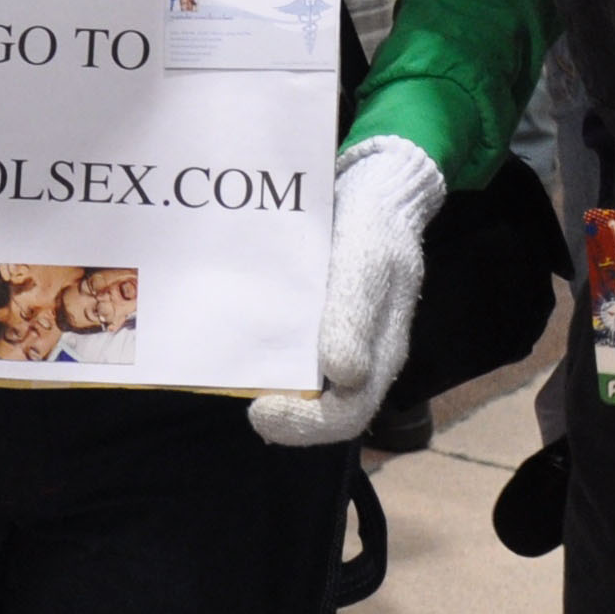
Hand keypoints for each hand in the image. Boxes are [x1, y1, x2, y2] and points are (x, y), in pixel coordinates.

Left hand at [251, 136, 444, 447]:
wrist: (369, 188)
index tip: (261, 410)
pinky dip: (265, 354)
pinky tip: (238, 340)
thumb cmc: (374, 223)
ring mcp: (337, 342)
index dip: (305, 425)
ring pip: (305, 387)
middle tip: (245, 404)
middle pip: (325, 412)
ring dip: (271, 386)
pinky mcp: (316, 323)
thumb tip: (345, 377)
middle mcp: (359, 357)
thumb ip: (356, 314)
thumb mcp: (367, 258)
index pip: (348, 414)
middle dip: (284, 416)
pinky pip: (292, 354)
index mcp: (380, 352)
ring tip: (233, 371)